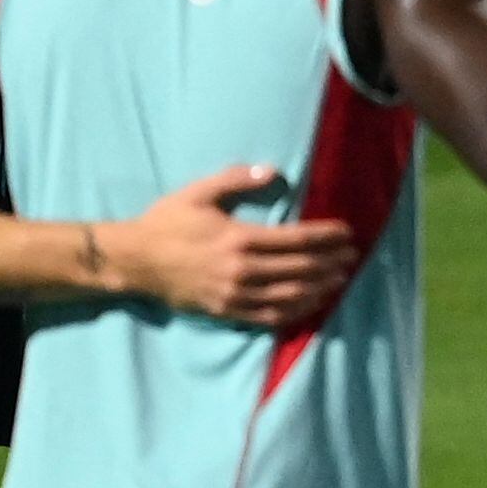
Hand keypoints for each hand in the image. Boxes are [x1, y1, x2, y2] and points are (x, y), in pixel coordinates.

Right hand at [108, 164, 357, 327]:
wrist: (134, 262)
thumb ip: (236, 180)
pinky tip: (312, 303)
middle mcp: (242, 269)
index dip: (327, 237)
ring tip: (339, 279)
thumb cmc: (167, 223)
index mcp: (239, 238)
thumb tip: (273, 171)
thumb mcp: (198, 193)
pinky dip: (296, 311)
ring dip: (320, 287)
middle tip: (352, 256)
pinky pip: (270, 316)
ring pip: (290, 295)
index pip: (296, 239)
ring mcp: (235, 294)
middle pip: (300, 268)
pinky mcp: (227, 311)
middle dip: (331, 262)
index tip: (347, 233)